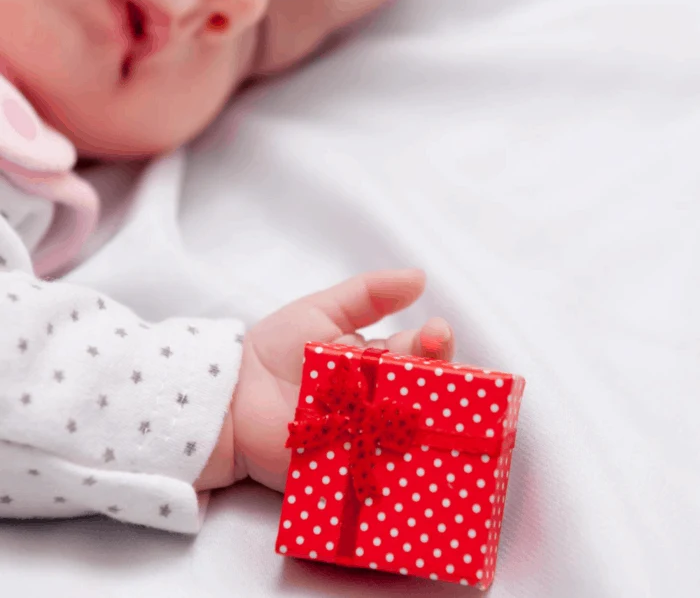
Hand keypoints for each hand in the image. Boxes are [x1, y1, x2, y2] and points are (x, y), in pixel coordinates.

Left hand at [196, 270, 452, 492]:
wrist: (231, 397)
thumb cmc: (273, 351)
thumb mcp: (320, 310)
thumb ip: (368, 293)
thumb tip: (420, 277)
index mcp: (376, 362)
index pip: (419, 352)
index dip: (435, 342)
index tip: (436, 333)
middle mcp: (379, 400)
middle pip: (424, 393)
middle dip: (440, 380)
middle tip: (435, 369)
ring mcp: (367, 436)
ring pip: (411, 432)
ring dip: (427, 424)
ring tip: (430, 410)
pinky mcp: (348, 470)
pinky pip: (381, 470)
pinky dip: (399, 466)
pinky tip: (413, 455)